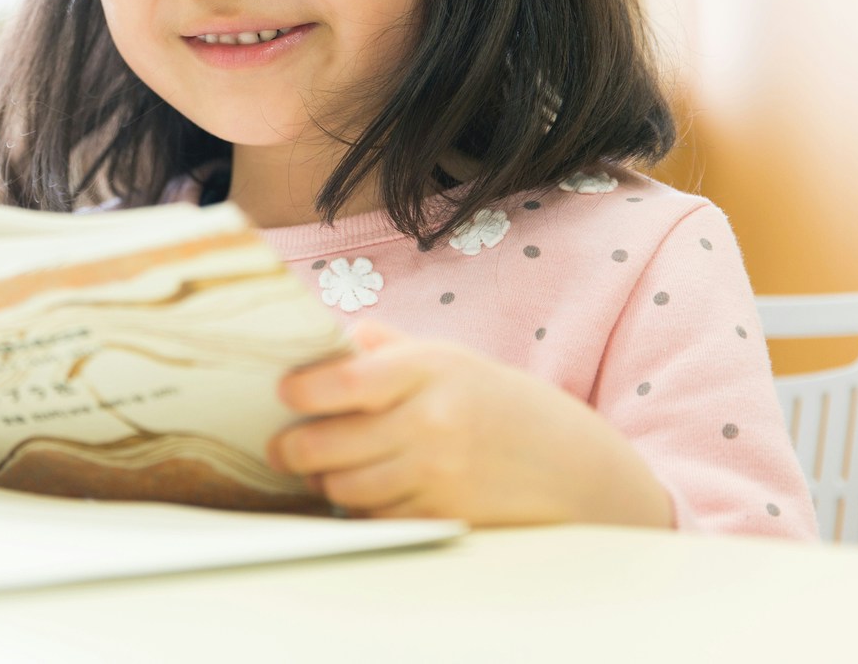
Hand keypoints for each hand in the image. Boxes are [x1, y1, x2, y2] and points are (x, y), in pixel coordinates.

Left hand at [267, 322, 671, 527]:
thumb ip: (391, 349)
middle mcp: (432, 420)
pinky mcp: (445, 515)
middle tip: (282, 447)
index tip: (284, 393)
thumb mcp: (453, 360)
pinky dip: (359, 512)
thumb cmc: (500, 404)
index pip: (344, 380)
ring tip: (322, 471)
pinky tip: (360, 497)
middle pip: (330, 443)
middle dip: (293, 449)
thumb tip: (337, 336)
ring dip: (324, 483)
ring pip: (346, 488)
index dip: (300, 390)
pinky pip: (376, 520)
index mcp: (430, 368)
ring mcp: (439, 473)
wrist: (575, 466)